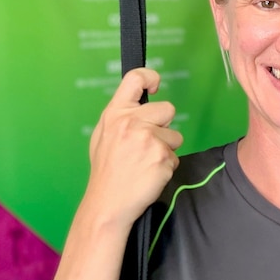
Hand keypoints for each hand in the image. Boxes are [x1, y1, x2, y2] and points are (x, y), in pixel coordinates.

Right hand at [84, 68, 183, 227]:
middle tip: (147, 145)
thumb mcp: (104, 136)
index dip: (150, 76)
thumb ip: (122, 117)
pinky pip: (175, 157)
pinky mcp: (162, 157)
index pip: (134, 79)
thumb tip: (140, 102)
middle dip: (164, 126)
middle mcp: (132, 121)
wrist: (108, 203)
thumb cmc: (107, 171)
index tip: (155, 85)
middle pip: (168, 109)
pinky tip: (150, 175)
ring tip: (146, 163)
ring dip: (167, 149)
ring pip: (175, 136)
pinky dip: (166, 166)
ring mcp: (148, 139)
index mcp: (116, 114)